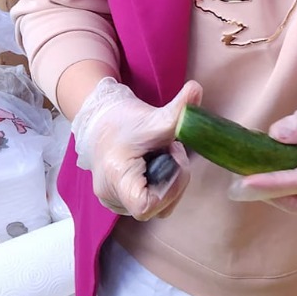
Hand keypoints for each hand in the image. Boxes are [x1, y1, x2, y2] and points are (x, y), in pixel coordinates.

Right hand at [72, 78, 200, 220]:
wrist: (100, 122)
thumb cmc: (125, 122)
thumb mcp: (154, 118)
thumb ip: (178, 110)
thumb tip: (196, 88)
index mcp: (116, 177)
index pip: (146, 207)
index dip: (169, 189)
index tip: (171, 161)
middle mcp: (111, 196)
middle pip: (157, 206)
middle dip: (174, 179)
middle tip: (170, 151)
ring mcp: (114, 202)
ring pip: (156, 206)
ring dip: (168, 182)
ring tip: (161, 156)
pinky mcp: (119, 201)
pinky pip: (148, 203)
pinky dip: (158, 185)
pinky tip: (154, 166)